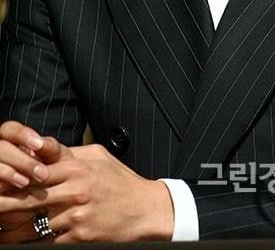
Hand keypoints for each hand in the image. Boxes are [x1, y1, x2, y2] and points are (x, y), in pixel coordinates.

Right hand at [0, 120, 56, 192]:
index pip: (9, 129)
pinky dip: (1, 186)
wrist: (47, 188)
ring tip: (26, 183)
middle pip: (1, 148)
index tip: (38, 145)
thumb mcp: (52, 156)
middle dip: (22, 161)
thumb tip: (41, 144)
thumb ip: (48, 147)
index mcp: (9, 137)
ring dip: (8, 173)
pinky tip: (12, 197)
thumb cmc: (50, 166)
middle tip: (43, 175)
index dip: (22, 135)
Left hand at [1, 138, 173, 242]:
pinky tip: (19, 242)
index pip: (36, 171)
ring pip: (33, 225)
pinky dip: (32, 243)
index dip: (13, 177)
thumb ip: (70, 153)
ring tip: (0, 229)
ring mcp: (76, 216)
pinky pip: (47, 242)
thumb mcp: (98, 157)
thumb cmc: (121, 182)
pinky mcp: (79, 238)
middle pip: (28, 198)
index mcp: (78, 168)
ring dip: (12, 229)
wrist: (146, 211)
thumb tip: (44, 149)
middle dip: (5, 204)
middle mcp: (75, 191)